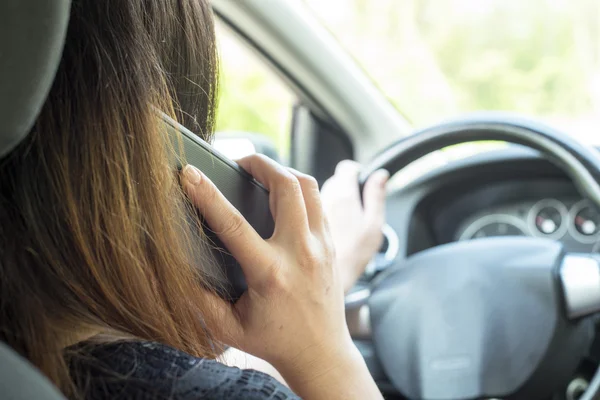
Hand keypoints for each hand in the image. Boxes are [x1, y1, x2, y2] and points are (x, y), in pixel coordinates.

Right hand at [181, 155, 381, 398]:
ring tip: (263, 173)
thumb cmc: (274, 342)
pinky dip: (300, 190)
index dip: (207, 195)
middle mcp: (300, 253)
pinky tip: (284, 196)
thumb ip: (198, 300)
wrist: (322, 354)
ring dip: (284, 172)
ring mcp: (322, 246)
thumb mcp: (228, 327)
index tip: (189, 174)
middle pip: (286, 186)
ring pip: (309, 187)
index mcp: (270, 273)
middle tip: (240, 161)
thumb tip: (170, 270)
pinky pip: (319, 203)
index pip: (233, 224)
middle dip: (260, 163)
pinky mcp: (333, 245)